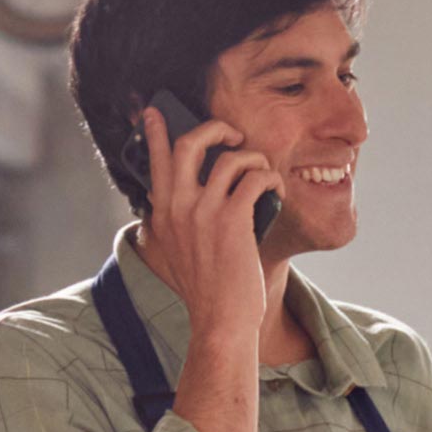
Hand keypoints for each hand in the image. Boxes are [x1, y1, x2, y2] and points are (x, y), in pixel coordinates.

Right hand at [141, 107, 281, 350]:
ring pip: (230, 157)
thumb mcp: (177, 252)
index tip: (155, 110)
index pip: (156, 161)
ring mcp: (203, 212)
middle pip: (190, 143)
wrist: (220, 321)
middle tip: (233, 134)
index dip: (157, 131)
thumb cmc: (207, 290)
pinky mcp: (232, 219)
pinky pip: (255, 178)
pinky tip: (276, 190)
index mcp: (162, 213)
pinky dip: (270, 178)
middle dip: (215, 127)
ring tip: (263, 171)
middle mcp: (177, 207)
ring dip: (254, 157)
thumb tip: (187, 194)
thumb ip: (176, 222)